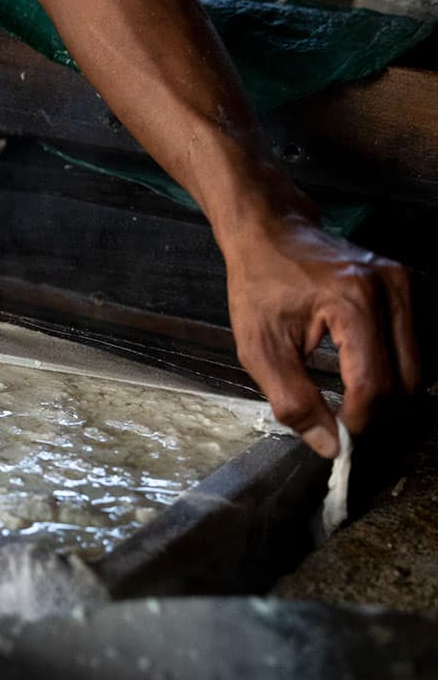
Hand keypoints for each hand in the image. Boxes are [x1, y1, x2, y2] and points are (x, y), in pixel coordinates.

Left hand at [222, 214, 418, 457]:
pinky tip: (376, 365)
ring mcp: (411, 282)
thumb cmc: (260, 286)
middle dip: (378, 409)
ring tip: (356, 389)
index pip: (374, 385)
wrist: (273, 232)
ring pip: (426, 366)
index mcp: (353, 302)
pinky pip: (431, 343)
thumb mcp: (259, 348)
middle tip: (343, 413)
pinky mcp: (418, 283)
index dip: (357, 420)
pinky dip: (409, 365)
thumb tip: (330, 446)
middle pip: (409, 380)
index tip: (335, 431)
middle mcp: (393, 288)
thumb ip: (293, 400)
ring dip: (395, 390)